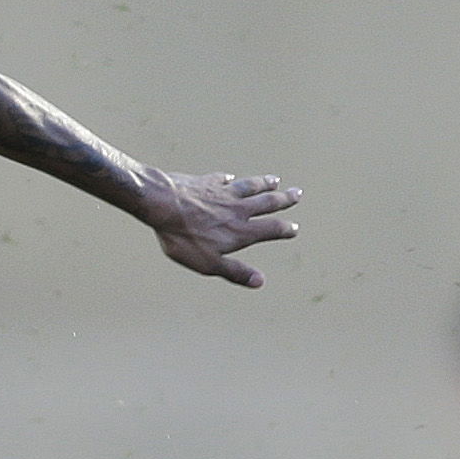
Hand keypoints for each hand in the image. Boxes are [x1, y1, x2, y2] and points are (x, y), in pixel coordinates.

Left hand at [140, 172, 300, 287]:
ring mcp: (221, 192)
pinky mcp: (205, 182)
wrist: (161, 204)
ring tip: (275, 180)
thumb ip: (235, 271)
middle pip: (266, 202)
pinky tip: (230, 177)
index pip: (270, 229)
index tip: (295, 228)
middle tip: (298, 193)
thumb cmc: (184, 237)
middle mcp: (236, 208)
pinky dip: (228, 179)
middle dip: (284, 199)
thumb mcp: (209, 263)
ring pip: (249, 186)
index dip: (284, 229)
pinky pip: (221, 179)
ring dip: (264, 183)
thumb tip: (260, 281)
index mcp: (240, 230)